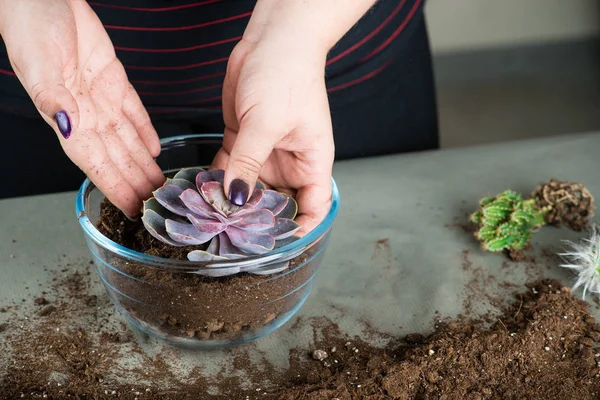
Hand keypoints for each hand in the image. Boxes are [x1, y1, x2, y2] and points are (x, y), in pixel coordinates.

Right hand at [0, 0, 163, 216]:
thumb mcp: (37, 63)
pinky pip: (134, 112)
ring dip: (145, 164)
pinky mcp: (114, 80)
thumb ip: (52, 97)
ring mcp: (102, 98)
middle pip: (118, 158)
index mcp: (68, 117)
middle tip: (157, 205)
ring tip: (161, 185)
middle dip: (136, 183)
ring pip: (129, 140)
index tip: (132, 209)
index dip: (115, 187)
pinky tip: (156, 149)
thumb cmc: (29, 26)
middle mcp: (88, 114)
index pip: (96, 163)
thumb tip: (68, 127)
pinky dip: (146, 131)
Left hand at [212, 37, 334, 235]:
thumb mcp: (267, 123)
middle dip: (257, 221)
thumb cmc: (287, 76)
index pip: (313, 208)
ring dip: (231, 202)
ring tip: (209, 220)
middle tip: (231, 238)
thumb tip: (234, 199)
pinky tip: (199, 192)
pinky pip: (229, 168)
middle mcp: (290, 164)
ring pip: (248, 189)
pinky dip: (215, 180)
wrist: (272, 40)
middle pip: (277, 204)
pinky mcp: (242, 140)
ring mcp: (265, 153)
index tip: (275, 247)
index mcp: (311, 163)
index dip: (299, 230)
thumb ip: (249, 163)